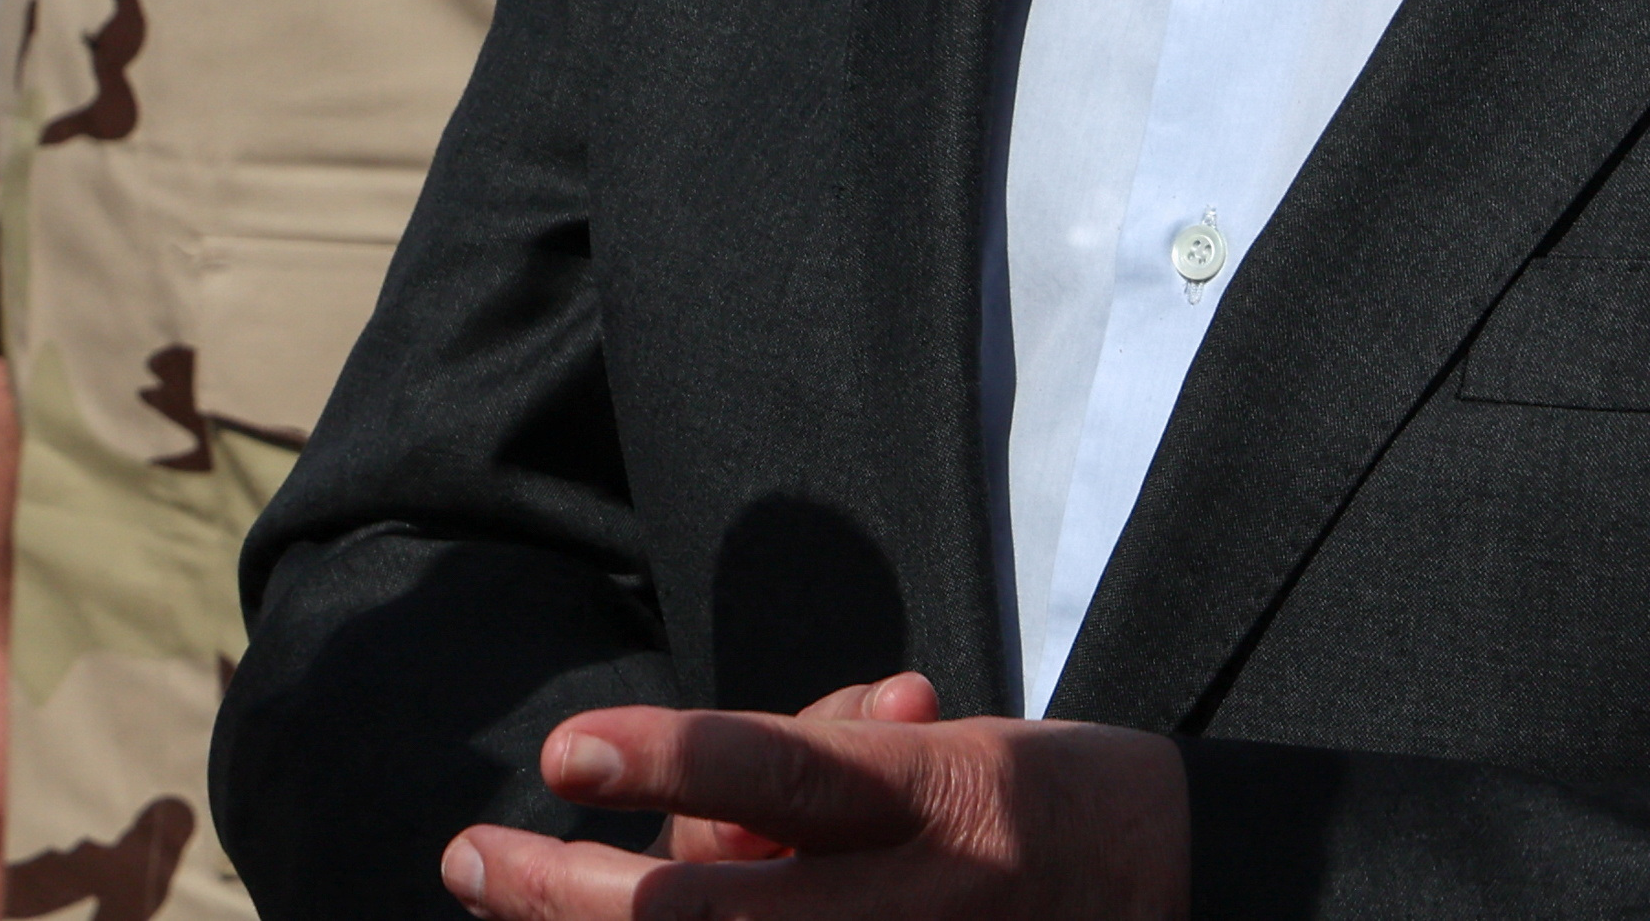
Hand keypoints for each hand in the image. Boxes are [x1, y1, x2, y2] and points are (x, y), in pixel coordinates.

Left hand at [440, 690, 1187, 920]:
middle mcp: (910, 896)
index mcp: (927, 793)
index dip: (671, 760)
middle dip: (571, 893)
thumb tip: (698, 792)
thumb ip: (823, 758)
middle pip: (713, 911)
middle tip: (471, 857)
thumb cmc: (1038, 800)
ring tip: (507, 897)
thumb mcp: (940, 745)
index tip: (566, 751)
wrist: (1179, 892)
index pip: (779, 771)